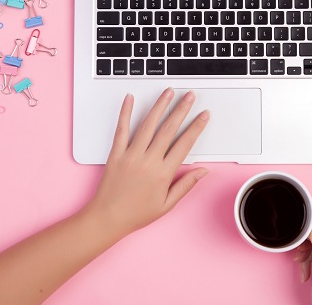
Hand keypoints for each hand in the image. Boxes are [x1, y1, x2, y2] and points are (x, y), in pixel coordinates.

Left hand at [87, 88, 209, 237]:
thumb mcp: (167, 204)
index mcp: (163, 173)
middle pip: (168, 129)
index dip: (196, 127)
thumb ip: (186, 185)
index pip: (185, 144)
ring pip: (148, 125)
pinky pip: (122, 129)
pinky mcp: (116, 153)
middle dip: (182, 109)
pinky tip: (130, 99)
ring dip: (160, 106)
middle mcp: (148, 161)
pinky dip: (125, 112)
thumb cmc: (136, 214)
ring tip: (168, 92)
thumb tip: (203, 171)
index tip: (204, 116)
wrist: (107, 218)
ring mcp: (131, 155)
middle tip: (190, 96)